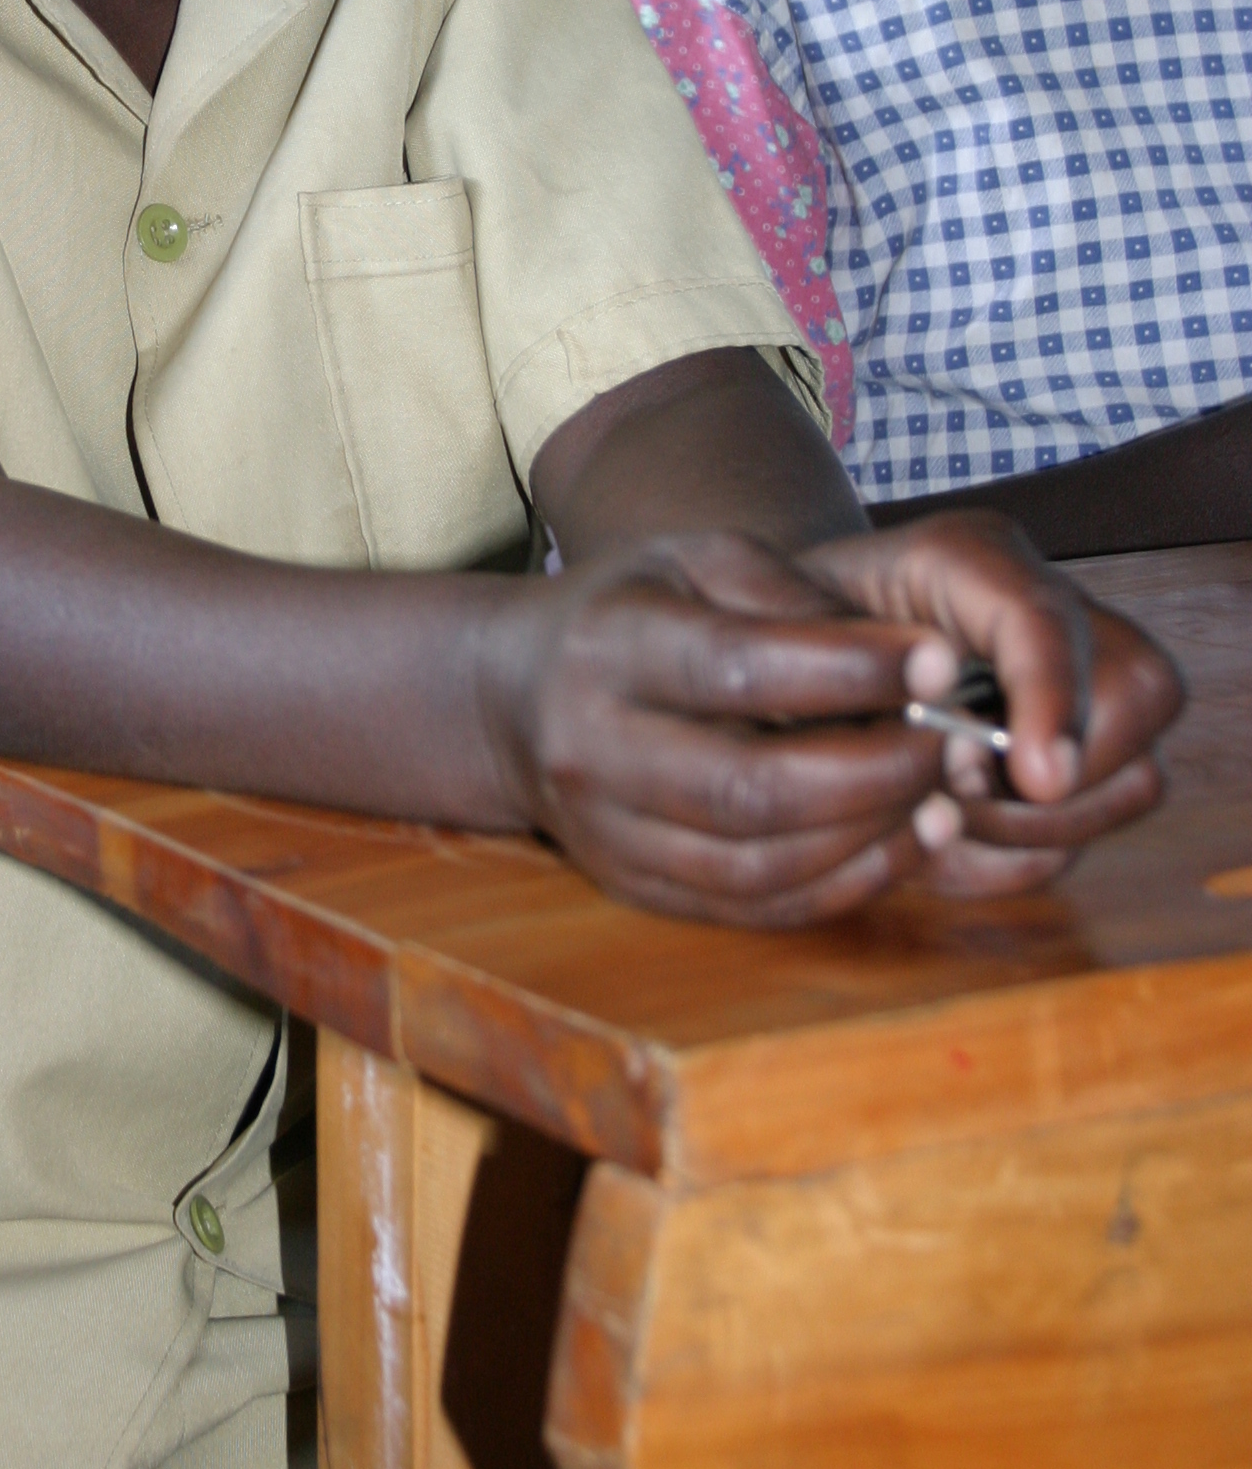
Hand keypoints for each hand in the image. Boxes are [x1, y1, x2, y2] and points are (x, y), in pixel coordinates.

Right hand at [479, 531, 967, 927]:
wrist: (515, 698)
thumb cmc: (632, 610)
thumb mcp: (693, 561)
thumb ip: (791, 592)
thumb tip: (905, 658)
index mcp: (610, 643)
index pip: (738, 668)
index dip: (849, 671)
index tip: (941, 660)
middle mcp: (595, 745)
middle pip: (751, 787)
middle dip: (876, 770)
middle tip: (952, 740)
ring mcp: (608, 830)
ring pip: (758, 864)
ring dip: (871, 838)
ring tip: (942, 795)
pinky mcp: (633, 885)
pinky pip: (752, 907)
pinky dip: (842, 884)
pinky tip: (899, 843)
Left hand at [802, 514, 1182, 896]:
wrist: (770, 644)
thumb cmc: (768, 618)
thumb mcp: (766, 610)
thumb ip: (819, 649)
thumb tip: (915, 723)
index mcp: (972, 559)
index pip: (1047, 615)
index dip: (1052, 695)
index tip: (1031, 774)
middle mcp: (1040, 616)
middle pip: (1140, 690)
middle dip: (1060, 766)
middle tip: (954, 783)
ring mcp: (1062, 693)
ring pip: (1132, 776)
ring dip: (1036, 822)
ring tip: (941, 808)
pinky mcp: (1054, 770)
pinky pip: (1079, 838)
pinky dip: (1013, 859)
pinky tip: (942, 838)